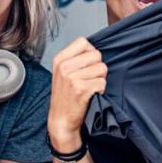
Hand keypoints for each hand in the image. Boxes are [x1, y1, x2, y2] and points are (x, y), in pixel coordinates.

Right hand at [48, 37, 106, 151]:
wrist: (61, 120)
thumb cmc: (64, 97)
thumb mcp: (62, 73)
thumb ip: (75, 59)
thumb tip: (94, 51)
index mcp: (59, 60)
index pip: (83, 42)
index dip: (90, 52)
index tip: (87, 64)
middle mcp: (64, 66)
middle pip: (96, 54)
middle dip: (97, 67)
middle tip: (89, 79)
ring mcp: (72, 77)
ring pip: (102, 68)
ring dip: (100, 79)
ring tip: (89, 87)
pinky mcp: (81, 89)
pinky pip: (102, 83)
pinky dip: (100, 90)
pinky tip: (90, 95)